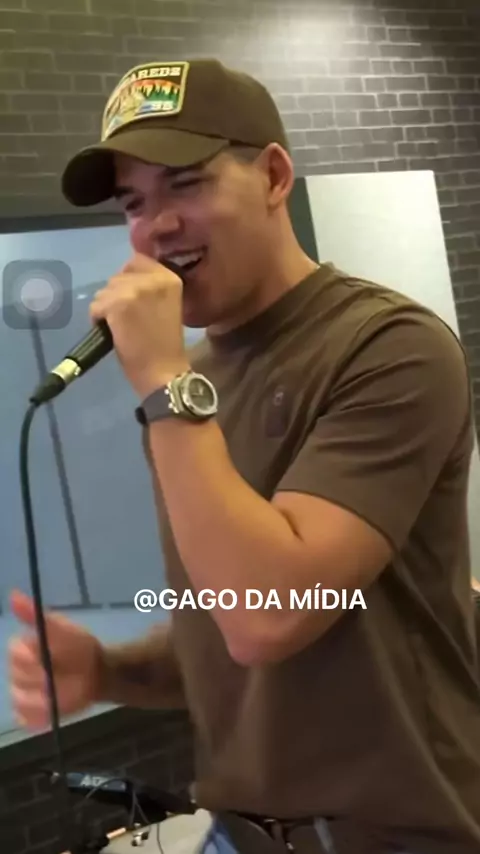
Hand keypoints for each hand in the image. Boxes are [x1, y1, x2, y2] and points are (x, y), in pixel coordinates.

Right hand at [8, 590, 103, 730]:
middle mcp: (16, 672)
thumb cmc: (79, 647)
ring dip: (42, 697)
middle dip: (41, 677)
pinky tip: (54, 705)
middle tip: (60, 673)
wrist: (97, 672)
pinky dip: (38, 715)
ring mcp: (22, 694)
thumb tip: (13, 595)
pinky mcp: (30, 714)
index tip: (51, 655)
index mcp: (22, 649)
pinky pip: (24, 718)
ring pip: (19, 699)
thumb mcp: (62, 629)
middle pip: (17, 678)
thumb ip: (36, 616)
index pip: (15, 654)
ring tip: (62, 689)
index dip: (34, 656)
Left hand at [89, 253, 189, 398]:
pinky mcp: (118, 304)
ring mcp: (135, 289)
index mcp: (170, 277)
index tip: (130, 298)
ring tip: (121, 328)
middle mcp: (154, 278)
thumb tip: (122, 283)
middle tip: (126, 319)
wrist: (163, 372)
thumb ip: (149, 289)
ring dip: (106, 307)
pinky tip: (113, 333)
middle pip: (118, 275)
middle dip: (116, 295)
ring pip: (105, 290)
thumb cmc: (164, 344)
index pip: (137, 260)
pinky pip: (96, 305)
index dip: (129, 278)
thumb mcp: (164, 306)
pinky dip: (97, 319)